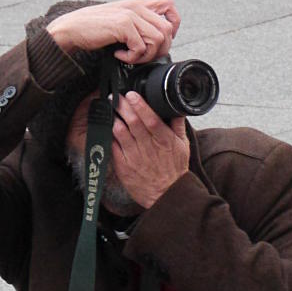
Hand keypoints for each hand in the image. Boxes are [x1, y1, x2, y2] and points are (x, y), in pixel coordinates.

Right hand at [46, 0, 179, 63]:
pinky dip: (131, 58)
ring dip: (145, 56)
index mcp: (140, 4)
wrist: (73, 28)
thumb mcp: (122, 21)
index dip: (172, 26)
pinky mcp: (123, 25)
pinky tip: (119, 55)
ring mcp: (131, 15)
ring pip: (157, 40)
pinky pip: (141, 48)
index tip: (159, 40)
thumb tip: (158, 41)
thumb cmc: (96, 28)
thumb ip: (139, 24)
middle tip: (142, 56)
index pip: (170, 7)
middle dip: (159, 50)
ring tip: (130, 57)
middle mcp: (138, 7)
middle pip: (167, 30)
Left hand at [111, 92, 190, 208]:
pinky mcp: (124, 167)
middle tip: (117, 96)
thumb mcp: (183, 146)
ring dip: (114, 119)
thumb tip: (175, 107)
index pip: (151, 119)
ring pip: (120, 133)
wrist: (167, 195)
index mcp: (164, 141)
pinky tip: (108, 127)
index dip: (140, 106)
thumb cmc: (174, 171)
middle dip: (123, 106)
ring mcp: (135, 158)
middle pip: (133, 123)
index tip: (132, 95)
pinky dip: (110, 135)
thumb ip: (178, 125)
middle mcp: (148, 148)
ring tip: (111, 109)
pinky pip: (114, 147)